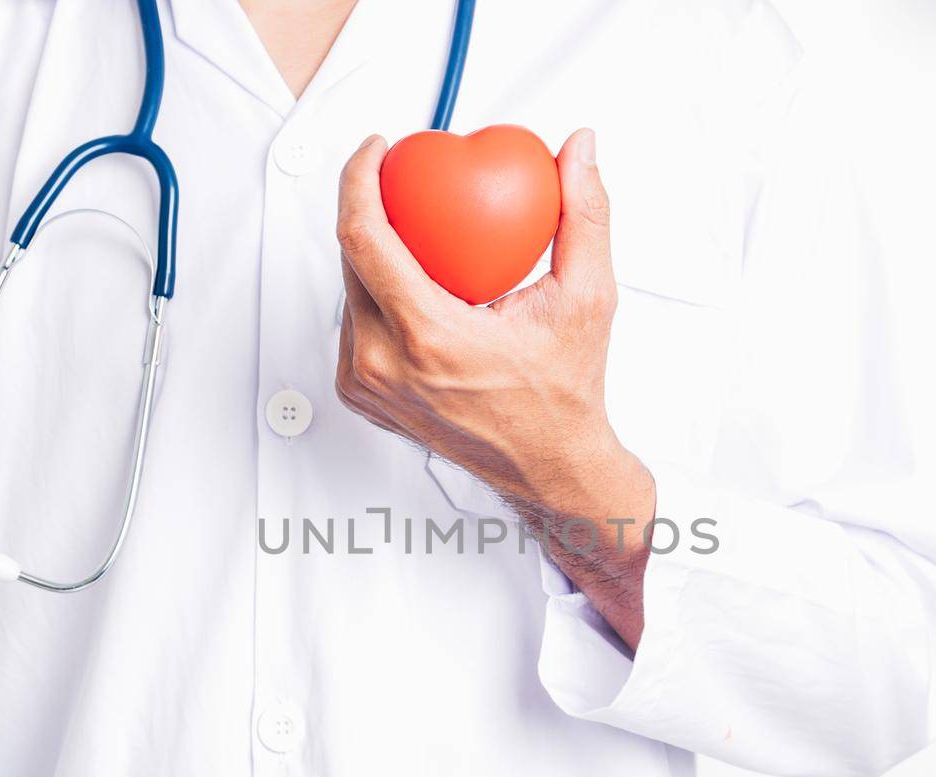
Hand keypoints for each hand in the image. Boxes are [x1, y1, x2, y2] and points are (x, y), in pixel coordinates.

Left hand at [335, 128, 655, 647]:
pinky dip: (377, 295)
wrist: (550, 467)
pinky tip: (410, 278)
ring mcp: (367, 386)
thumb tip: (578, 149)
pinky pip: (355, 325)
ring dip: (373, 252)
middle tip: (399, 179)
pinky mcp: (362, 397)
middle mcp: (385, 365)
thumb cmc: (565, 393)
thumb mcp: (586, 298)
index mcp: (427, 338)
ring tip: (410, 227)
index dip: (360, 180)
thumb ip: (584, 214)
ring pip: (348, 292)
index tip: (378, 151)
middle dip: (367, 207)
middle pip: (350, 258)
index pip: (365, 238)